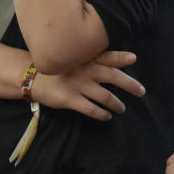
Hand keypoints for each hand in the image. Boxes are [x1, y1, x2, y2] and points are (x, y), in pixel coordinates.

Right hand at [31, 51, 145, 120]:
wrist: (32, 78)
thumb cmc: (58, 68)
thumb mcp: (72, 58)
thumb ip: (90, 60)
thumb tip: (114, 65)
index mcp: (85, 59)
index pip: (106, 56)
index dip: (120, 57)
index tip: (133, 58)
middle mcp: (84, 70)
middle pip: (112, 76)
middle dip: (129, 84)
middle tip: (141, 91)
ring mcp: (77, 85)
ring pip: (105, 96)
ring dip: (117, 104)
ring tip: (122, 108)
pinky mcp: (70, 99)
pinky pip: (91, 109)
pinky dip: (102, 114)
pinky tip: (107, 117)